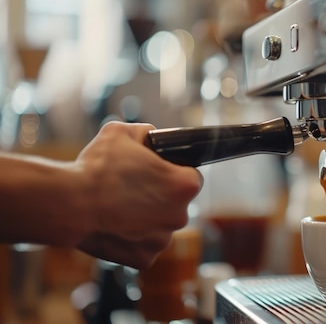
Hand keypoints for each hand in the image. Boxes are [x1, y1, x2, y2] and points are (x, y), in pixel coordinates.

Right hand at [73, 121, 201, 268]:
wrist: (68, 204)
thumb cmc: (96, 169)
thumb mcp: (121, 133)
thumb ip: (145, 132)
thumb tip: (151, 137)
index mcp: (185, 185)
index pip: (192, 177)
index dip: (174, 173)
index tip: (157, 173)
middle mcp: (181, 215)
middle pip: (176, 204)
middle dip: (160, 197)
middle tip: (133, 189)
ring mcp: (163, 240)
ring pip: (160, 226)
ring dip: (147, 219)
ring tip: (120, 207)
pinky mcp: (145, 258)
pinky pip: (143, 246)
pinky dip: (132, 239)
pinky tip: (115, 225)